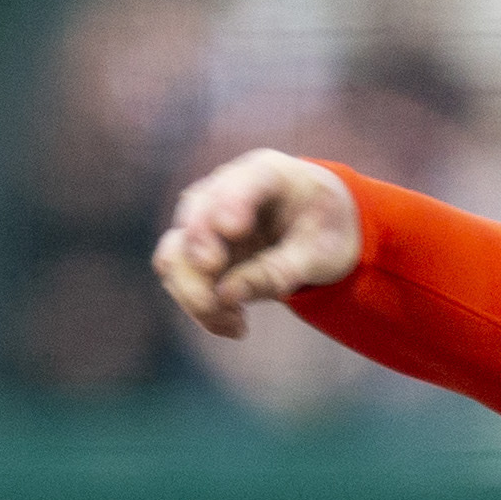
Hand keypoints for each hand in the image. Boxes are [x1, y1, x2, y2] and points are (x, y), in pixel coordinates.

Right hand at [151, 149, 363, 338]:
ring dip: (197, 296)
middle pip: (193, 221)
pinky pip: (179, 278)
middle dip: (200, 266)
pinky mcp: (197, 248)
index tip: (231, 230)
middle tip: (225, 305)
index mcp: (268, 173)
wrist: (319, 225)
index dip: (230, 203)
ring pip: (175, 254)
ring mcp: (205, 218)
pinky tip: (234, 326)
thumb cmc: (326, 229)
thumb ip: (279, 269)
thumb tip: (225, 293)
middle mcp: (224, 189)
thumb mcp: (322, 253)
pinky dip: (200, 307)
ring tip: (238, 325)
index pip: (241, 182)